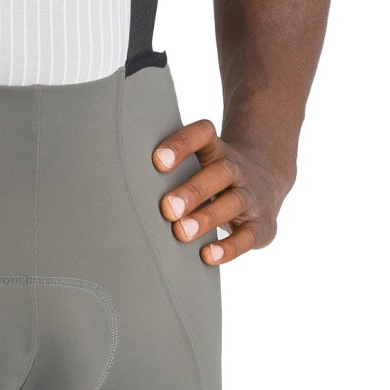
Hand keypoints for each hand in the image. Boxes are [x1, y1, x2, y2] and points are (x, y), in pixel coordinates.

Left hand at [151, 119, 292, 265]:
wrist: (266, 182)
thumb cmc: (213, 176)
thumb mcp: (199, 163)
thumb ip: (170, 169)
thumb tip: (124, 188)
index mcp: (216, 149)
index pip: (203, 134)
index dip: (182, 144)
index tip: (157, 161)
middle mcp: (237, 169)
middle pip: (219, 172)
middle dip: (192, 190)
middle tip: (166, 208)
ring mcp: (252, 196)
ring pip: (233, 202)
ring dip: (206, 218)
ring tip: (180, 232)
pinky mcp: (262, 226)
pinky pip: (248, 236)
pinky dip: (229, 248)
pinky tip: (208, 255)